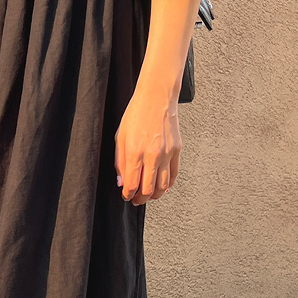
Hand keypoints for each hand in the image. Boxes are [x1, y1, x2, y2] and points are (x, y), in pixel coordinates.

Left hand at [115, 84, 180, 205]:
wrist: (156, 98)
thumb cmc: (136, 114)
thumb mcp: (120, 138)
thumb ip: (120, 162)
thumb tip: (122, 182)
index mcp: (135, 153)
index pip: (132, 185)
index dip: (128, 195)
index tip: (126, 196)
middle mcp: (152, 155)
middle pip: (148, 189)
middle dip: (141, 199)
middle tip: (136, 200)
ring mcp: (167, 154)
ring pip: (163, 186)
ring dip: (155, 195)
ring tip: (148, 195)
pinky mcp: (177, 150)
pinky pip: (173, 175)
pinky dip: (168, 185)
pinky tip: (161, 186)